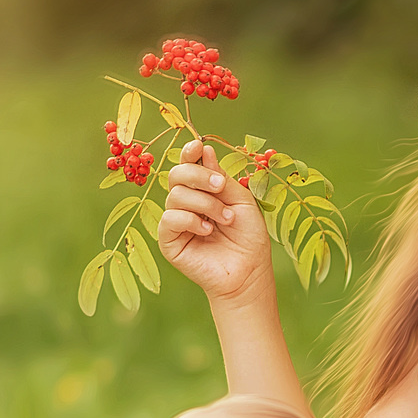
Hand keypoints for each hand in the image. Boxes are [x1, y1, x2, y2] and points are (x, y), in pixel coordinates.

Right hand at [156, 139, 271, 306]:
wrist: (249, 271)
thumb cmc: (248, 237)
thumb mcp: (240, 200)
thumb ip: (220, 178)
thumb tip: (203, 149)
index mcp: (202, 190)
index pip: (187, 164)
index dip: (188, 153)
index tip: (198, 146)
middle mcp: (186, 203)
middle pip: (176, 174)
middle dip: (199, 176)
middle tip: (220, 187)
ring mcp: (175, 222)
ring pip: (176, 195)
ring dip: (205, 204)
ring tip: (225, 220)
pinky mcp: (168, 241)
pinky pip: (170, 219)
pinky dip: (191, 220)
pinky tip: (208, 231)